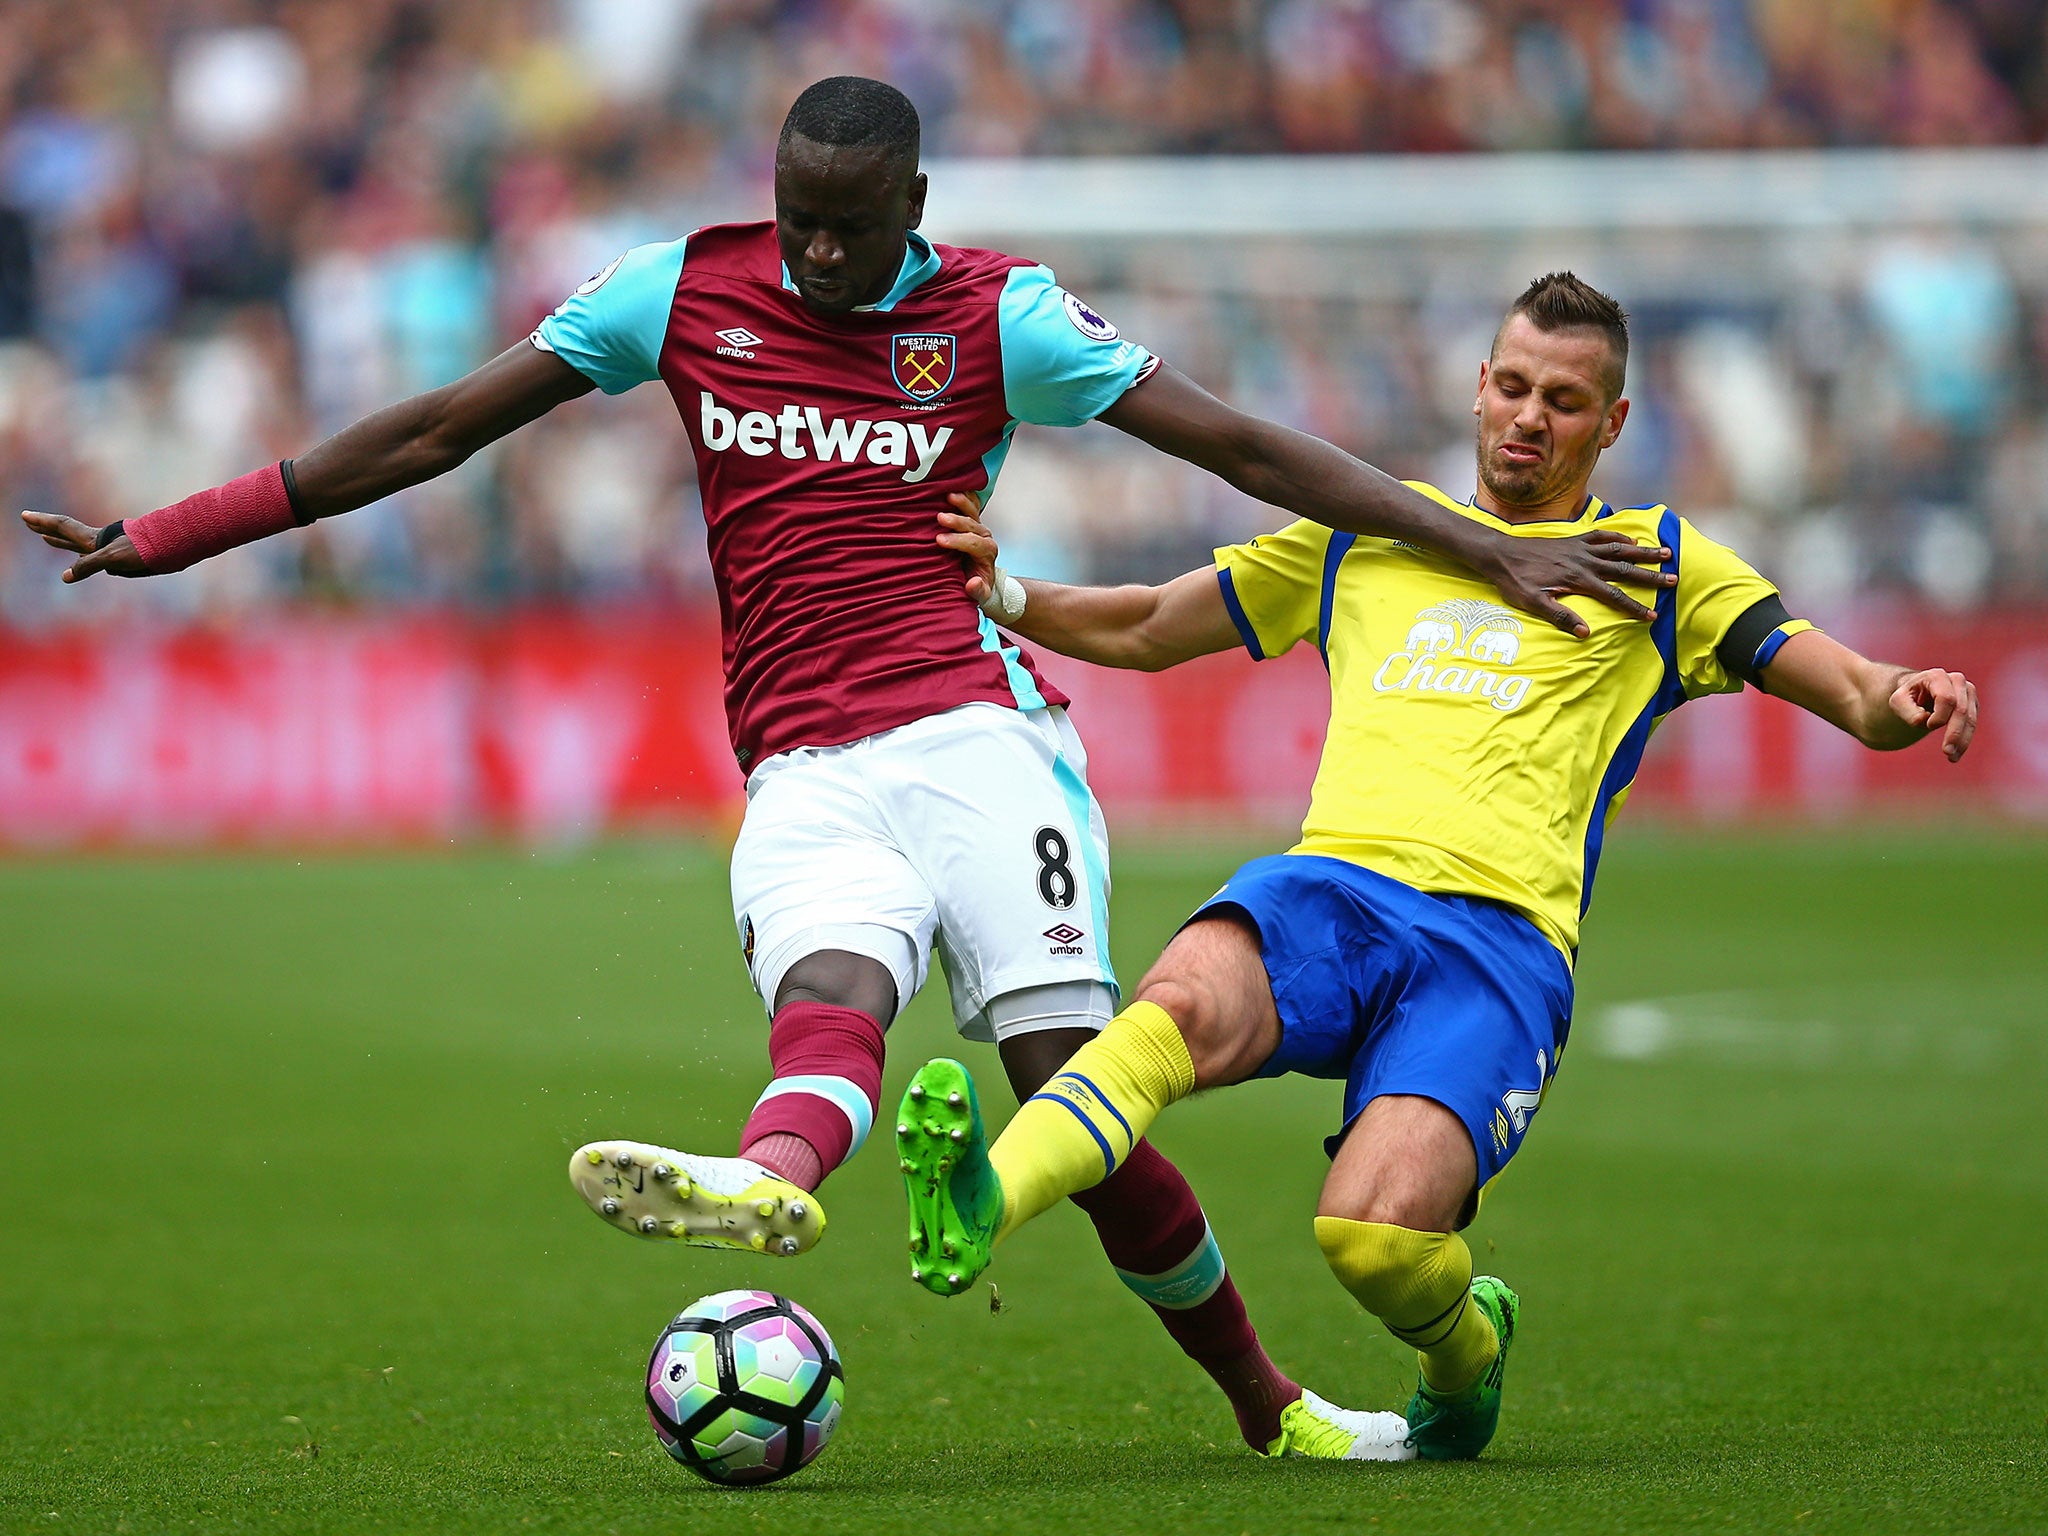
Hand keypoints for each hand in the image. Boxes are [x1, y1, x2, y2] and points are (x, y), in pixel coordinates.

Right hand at [21, 511, 147, 580]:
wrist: (172, 547)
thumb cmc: (143, 549)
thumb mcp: (112, 558)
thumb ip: (88, 565)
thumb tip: (65, 576)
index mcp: (92, 538)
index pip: (62, 526)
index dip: (42, 521)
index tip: (24, 515)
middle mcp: (97, 542)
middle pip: (66, 532)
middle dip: (46, 529)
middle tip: (29, 523)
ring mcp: (107, 548)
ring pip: (76, 543)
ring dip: (61, 540)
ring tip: (47, 538)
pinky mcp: (120, 556)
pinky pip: (92, 555)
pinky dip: (82, 555)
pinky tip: (82, 556)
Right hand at [938, 492, 998, 605]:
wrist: (982, 578)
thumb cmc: (977, 587)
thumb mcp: (980, 595)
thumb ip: (978, 591)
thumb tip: (972, 583)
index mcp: (987, 554)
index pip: (976, 545)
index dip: (958, 541)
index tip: (940, 540)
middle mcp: (986, 538)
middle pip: (973, 526)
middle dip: (957, 521)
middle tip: (940, 518)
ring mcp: (980, 527)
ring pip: (973, 512)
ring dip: (961, 503)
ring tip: (948, 496)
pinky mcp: (973, 520)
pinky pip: (972, 504)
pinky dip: (965, 495)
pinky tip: (953, 487)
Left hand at [1480, 529, 1672, 637]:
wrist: (1500, 553)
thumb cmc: (1515, 582)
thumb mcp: (1534, 604)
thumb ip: (1560, 617)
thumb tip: (1585, 633)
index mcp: (1577, 579)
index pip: (1613, 596)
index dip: (1634, 607)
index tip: (1652, 616)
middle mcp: (1584, 561)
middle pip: (1624, 569)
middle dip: (1650, 576)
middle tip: (1674, 580)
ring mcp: (1579, 548)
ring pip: (1619, 549)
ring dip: (1644, 552)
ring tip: (1666, 553)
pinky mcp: (1573, 540)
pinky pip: (1601, 535)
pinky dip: (1619, 537)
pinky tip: (1632, 540)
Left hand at [1889, 668, 1978, 761]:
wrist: (1916, 692)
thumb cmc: (1907, 696)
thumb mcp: (1898, 701)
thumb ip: (1908, 710)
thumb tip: (1923, 721)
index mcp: (1937, 676)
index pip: (1946, 699)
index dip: (1939, 716)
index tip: (1927, 726)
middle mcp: (1957, 680)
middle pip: (1962, 710)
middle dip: (1955, 733)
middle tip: (1946, 752)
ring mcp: (1968, 692)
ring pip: (1971, 719)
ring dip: (1963, 740)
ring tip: (1952, 758)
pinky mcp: (1973, 704)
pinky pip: (1972, 725)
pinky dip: (1964, 741)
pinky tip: (1955, 755)